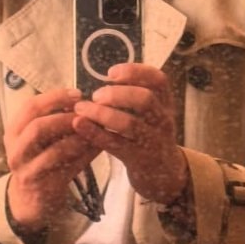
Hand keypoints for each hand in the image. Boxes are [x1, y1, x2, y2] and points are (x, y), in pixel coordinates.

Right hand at [4, 88, 100, 229]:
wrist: (30, 200)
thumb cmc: (41, 162)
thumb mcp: (43, 140)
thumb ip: (58, 121)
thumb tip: (90, 101)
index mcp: (14, 131)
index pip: (30, 106)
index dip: (55, 97)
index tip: (78, 94)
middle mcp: (15, 148)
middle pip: (37, 125)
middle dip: (65, 116)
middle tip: (88, 113)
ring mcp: (26, 168)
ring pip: (52, 149)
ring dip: (76, 136)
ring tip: (94, 129)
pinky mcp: (41, 183)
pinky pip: (64, 166)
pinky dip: (82, 154)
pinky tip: (96, 147)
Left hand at [72, 63, 188, 202]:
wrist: (163, 172)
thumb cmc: (147, 133)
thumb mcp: (150, 112)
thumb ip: (133, 94)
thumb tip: (104, 76)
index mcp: (165, 103)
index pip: (159, 81)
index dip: (135, 72)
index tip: (111, 73)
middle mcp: (162, 120)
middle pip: (145, 99)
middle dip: (117, 93)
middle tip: (96, 95)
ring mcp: (152, 140)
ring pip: (129, 124)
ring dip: (101, 113)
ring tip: (81, 109)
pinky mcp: (137, 158)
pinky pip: (115, 144)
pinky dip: (95, 133)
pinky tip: (79, 124)